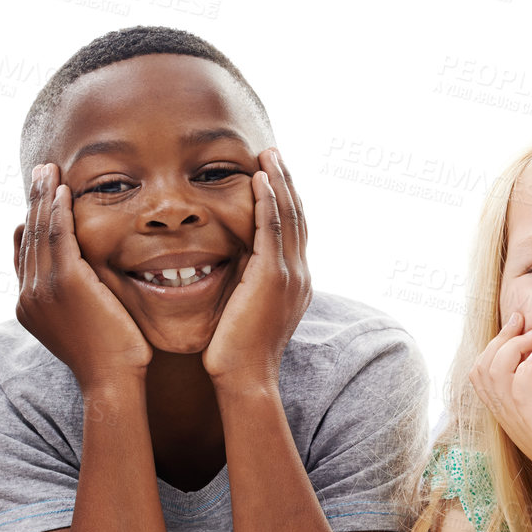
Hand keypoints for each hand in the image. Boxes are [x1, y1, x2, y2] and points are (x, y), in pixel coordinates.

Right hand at [15, 163, 150, 386]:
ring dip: (44, 196)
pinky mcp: (67, 282)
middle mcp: (28, 294)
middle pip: (27, 235)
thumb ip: (74, 298)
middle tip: (40, 172)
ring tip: (48, 171)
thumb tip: (84, 279)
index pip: (23, 253)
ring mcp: (43, 288)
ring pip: (40, 230)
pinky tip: (65, 190)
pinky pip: (59, 235)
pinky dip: (60, 209)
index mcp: (28, 305)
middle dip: (34, 201)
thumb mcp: (81, 324)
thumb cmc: (109, 357)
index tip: (39, 199)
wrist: (111, 380)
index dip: (30, 222)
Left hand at [204, 149, 310, 389]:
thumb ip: (246, 285)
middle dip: (286, 182)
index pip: (294, 231)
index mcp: (295, 283)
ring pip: (289, 216)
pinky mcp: (273, 277)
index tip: (274, 175)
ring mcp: (290, 275)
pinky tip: (258, 179)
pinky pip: (272, 228)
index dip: (286, 201)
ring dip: (278, 182)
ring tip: (268, 155)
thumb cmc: (236, 353)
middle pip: (298, 217)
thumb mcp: (246, 311)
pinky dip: (268, 201)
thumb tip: (231, 266)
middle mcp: (300, 275)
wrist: (244, 378)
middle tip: (274, 153)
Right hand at [468, 312, 531, 486]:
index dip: (494, 341)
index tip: (517, 323)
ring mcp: (515, 416)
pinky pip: (516, 388)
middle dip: (501, 337)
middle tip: (524, 324)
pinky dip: (523, 368)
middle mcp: (502, 411)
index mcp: (502, 407)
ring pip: (493, 372)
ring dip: (511, 347)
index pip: (479, 368)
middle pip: (481, 365)